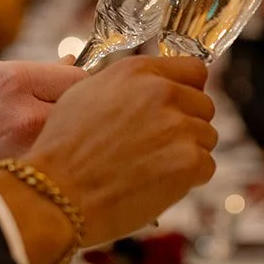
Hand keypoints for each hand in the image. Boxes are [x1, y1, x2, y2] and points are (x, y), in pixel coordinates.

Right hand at [17, 56, 216, 248]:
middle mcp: (162, 92)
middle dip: (187, 125)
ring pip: (207, 136)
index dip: (188, 90)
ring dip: (187, 153)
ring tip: (152, 168)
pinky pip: (206, 166)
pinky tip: (158, 185)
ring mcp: (178, 126)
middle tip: (158, 147)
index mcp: (138, 72)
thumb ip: (124, 85)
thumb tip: (147, 86)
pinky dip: (189, 180)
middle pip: (204, 104)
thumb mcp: (84, 95)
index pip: (193, 69)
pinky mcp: (188, 161)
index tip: (179, 107)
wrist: (57, 194)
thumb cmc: (63, 151)